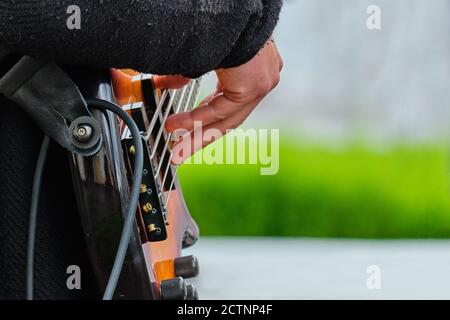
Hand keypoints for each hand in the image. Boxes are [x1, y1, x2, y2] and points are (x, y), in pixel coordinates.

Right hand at [165, 37, 282, 163]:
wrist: (228, 9)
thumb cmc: (214, 26)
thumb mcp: (196, 58)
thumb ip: (184, 76)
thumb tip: (164, 86)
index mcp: (248, 71)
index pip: (227, 105)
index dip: (204, 121)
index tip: (185, 131)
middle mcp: (259, 80)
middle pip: (227, 119)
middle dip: (199, 137)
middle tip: (180, 151)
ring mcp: (261, 83)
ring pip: (226, 120)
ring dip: (197, 134)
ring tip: (174, 146)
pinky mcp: (255, 86)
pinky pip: (223, 110)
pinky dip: (198, 118)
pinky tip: (177, 125)